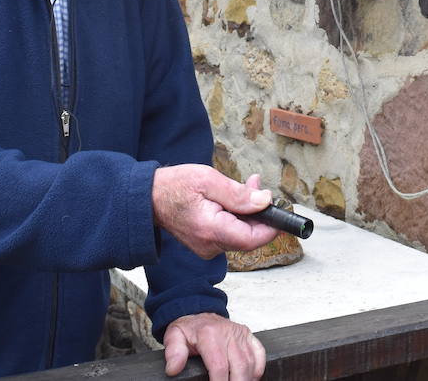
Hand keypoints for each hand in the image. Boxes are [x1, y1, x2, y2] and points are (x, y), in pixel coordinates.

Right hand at [151, 167, 278, 258]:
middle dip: (259, 212)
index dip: (271, 226)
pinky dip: (237, 216)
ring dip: (248, 211)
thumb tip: (265, 201)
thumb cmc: (174, 187)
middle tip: (257, 186)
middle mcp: (210, 245)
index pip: (252, 239)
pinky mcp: (206, 243)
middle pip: (249, 236)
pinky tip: (234, 198)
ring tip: (247, 185)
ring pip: (240, 233)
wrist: (147, 199)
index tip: (280, 210)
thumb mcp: (208, 180)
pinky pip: (230, 233)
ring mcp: (207, 247)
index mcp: (211, 230)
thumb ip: (238, 194)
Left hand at [163, 312, 265, 379]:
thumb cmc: (189, 328)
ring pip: (251, 363)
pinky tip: (249, 378)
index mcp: (209, 334)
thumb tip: (173, 369)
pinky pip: (259, 354)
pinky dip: (257, 370)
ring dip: (246, 379)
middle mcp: (228, 332)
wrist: (199, 314)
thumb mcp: (174, 336)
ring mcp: (241, 334)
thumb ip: (174, 352)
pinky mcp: (249, 336)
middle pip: (239, 367)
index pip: (219, 366)